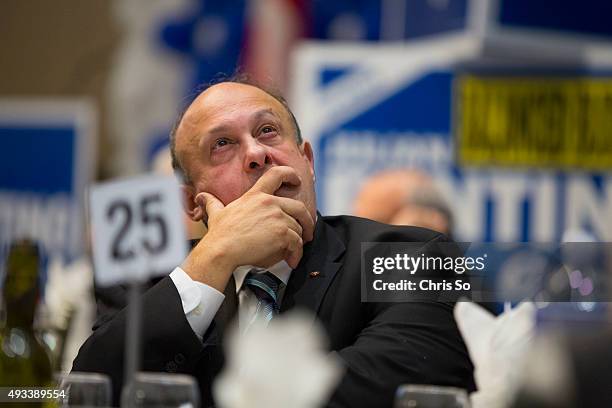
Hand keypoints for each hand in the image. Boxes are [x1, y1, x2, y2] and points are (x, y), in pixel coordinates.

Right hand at [181, 166, 314, 290]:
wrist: (222, 250)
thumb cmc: (220, 234)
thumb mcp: (217, 213)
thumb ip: (212, 203)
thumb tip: (201, 196)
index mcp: (256, 195)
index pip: (276, 174)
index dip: (290, 175)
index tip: (297, 180)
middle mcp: (270, 203)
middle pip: (299, 207)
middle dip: (307, 220)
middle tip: (307, 231)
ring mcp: (277, 217)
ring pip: (298, 229)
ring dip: (299, 242)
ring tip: (294, 251)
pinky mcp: (282, 233)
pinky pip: (297, 243)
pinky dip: (297, 253)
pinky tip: (292, 259)